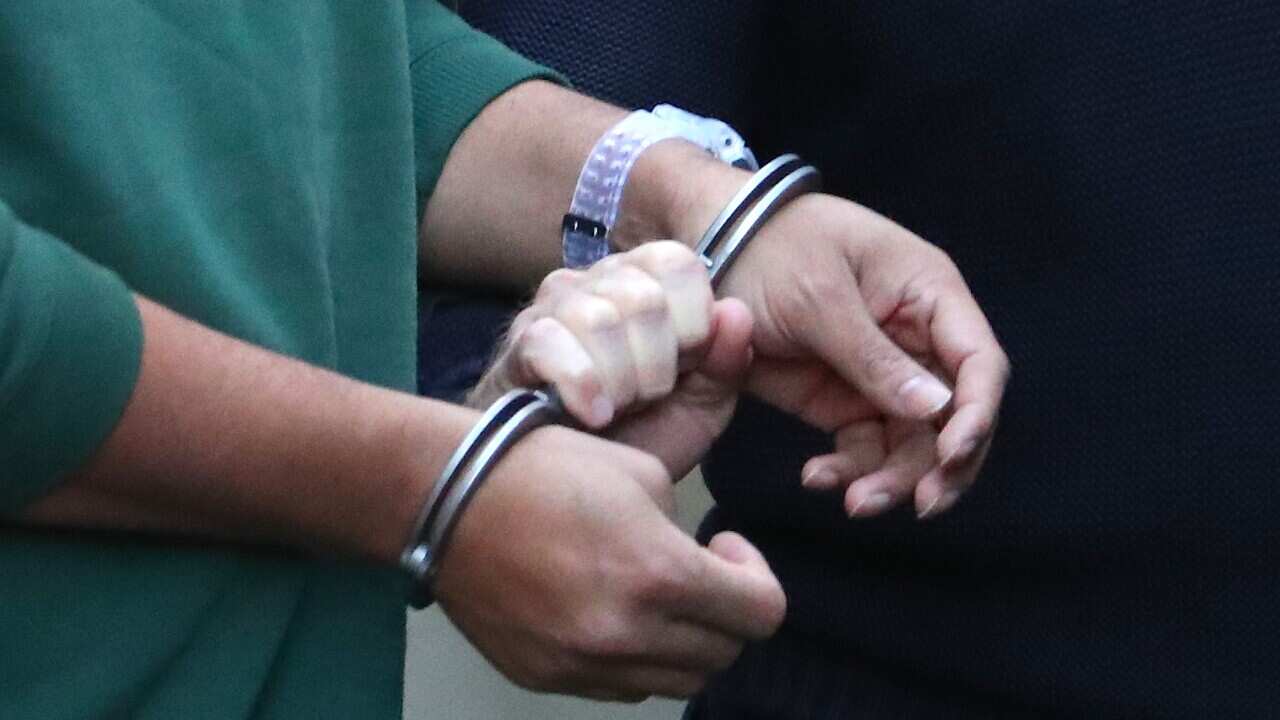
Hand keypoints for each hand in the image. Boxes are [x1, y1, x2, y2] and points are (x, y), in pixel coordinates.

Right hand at [433, 426, 785, 700]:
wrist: (446, 498)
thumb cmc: (543, 469)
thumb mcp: (643, 474)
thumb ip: (686, 532)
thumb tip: (702, 568)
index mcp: (658, 574)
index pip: (762, 614)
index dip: (758, 577)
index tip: (727, 547)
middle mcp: (625, 633)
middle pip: (724, 654)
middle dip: (726, 611)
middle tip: (699, 570)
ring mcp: (583, 665)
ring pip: (677, 680)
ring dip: (685, 642)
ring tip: (656, 596)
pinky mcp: (548, 678)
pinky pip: (622, 687)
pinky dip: (636, 658)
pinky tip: (613, 612)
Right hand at [471, 241, 753, 477]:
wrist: (573, 489)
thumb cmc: (638, 437)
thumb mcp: (699, 409)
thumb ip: (726, 363)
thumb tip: (736, 312)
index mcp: (647, 282)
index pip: (677, 263)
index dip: (693, 322)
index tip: (686, 366)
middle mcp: (596, 281)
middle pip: (643, 298)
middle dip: (656, 365)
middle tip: (646, 398)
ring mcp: (551, 307)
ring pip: (599, 320)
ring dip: (619, 381)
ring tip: (617, 409)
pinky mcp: (518, 344)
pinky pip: (550, 344)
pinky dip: (581, 385)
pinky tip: (593, 415)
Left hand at [712, 192, 1009, 519]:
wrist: (708, 249)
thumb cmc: (770, 247)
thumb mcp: (820, 298)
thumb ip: (874, 357)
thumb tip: (936, 410)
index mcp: (929, 294)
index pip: (978, 363)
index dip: (975, 415)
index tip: (951, 458)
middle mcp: (916, 337)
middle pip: (952, 415)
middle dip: (941, 464)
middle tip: (918, 506)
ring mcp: (881, 372)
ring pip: (910, 442)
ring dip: (892, 478)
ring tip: (855, 503)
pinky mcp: (843, 398)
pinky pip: (864, 446)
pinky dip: (850, 469)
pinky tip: (818, 478)